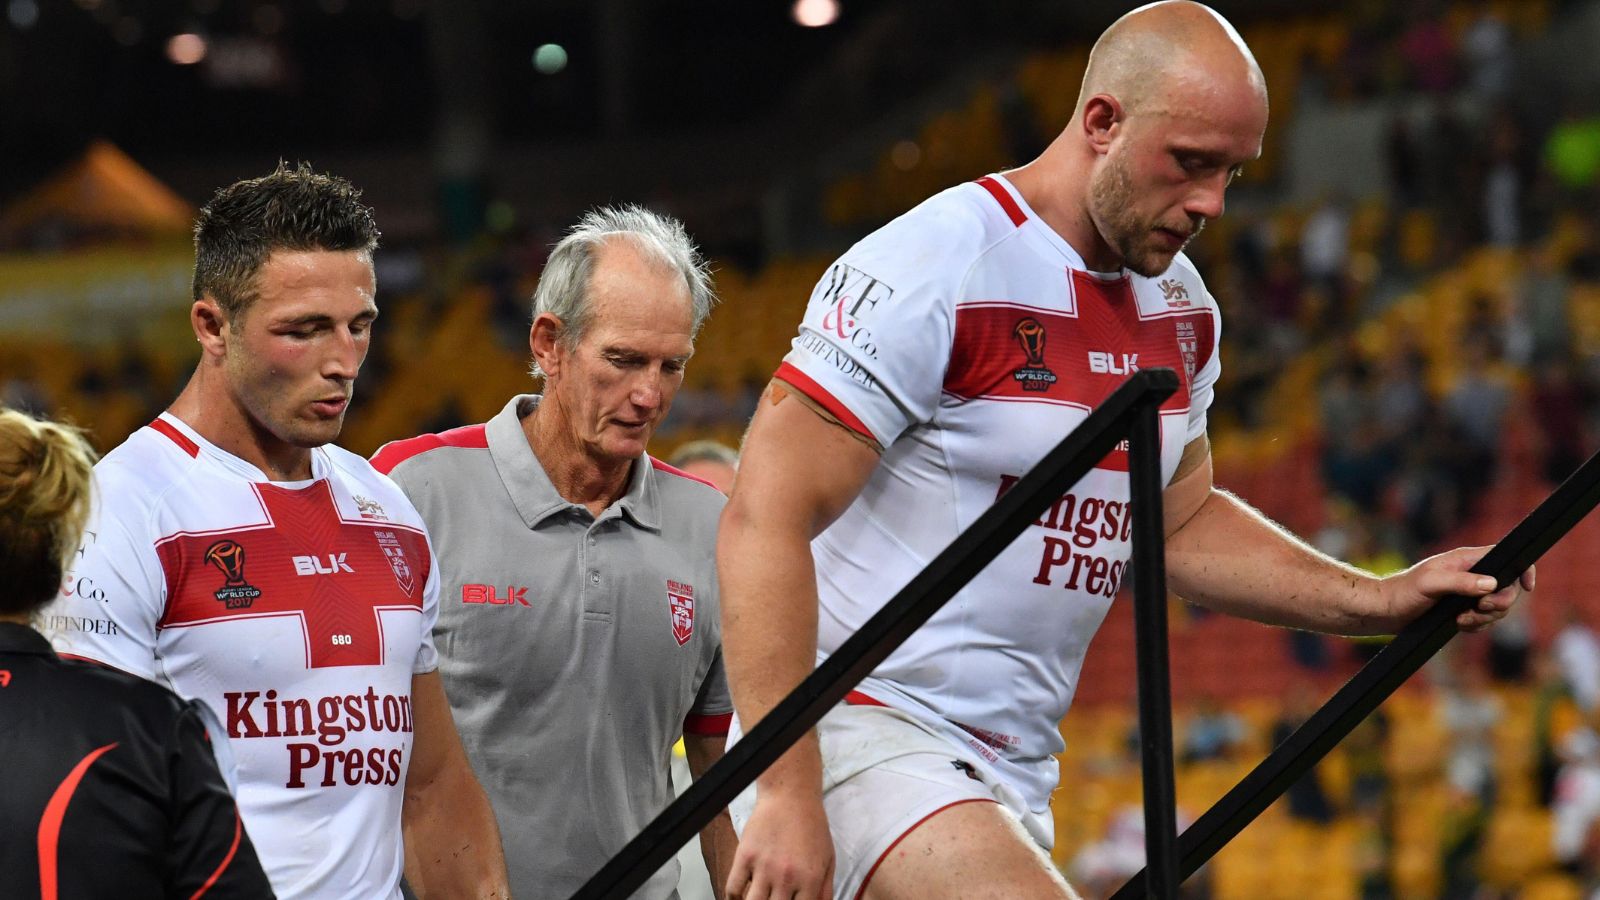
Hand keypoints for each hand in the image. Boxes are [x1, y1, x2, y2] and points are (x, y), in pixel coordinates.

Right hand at [726, 791, 834, 899]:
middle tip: (773, 899)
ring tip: (760, 898)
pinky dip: (733, 898)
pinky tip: (740, 897)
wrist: (790, 795)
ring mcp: (763, 867)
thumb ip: (825, 891)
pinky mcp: (744, 856)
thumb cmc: (811, 825)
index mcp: (810, 880)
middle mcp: (786, 877)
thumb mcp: (828, 859)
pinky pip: (732, 889)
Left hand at [1379, 545, 1534, 632]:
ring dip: (1484, 619)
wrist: (1387, 611)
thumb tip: (1492, 583)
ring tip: (1460, 620)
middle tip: (1478, 609)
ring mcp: (1469, 592)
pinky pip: (1484, 620)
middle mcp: (1472, 574)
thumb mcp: (1431, 584)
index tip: (1528, 586)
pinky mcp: (1463, 609)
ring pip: (1497, 607)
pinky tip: (1457, 625)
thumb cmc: (1404, 591)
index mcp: (1466, 559)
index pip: (1507, 556)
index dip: (1523, 569)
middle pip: (1508, 588)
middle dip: (1499, 603)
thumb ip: (1461, 582)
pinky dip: (1476, 626)